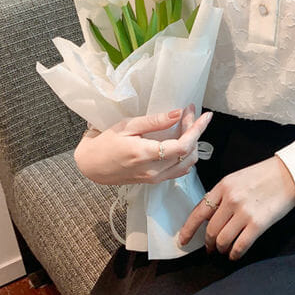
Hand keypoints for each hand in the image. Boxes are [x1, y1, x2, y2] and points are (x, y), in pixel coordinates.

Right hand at [73, 105, 212, 185]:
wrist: (91, 166)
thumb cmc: (104, 143)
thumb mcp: (126, 126)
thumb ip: (154, 122)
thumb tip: (178, 114)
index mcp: (145, 155)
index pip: (183, 146)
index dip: (197, 129)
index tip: (204, 115)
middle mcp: (154, 171)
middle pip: (189, 154)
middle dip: (195, 132)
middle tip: (189, 114)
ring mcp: (155, 178)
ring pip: (187, 163)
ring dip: (193, 144)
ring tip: (187, 125)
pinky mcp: (155, 180)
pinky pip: (179, 170)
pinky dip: (186, 155)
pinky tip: (182, 140)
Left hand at [177, 155, 294, 260]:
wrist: (290, 174)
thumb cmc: (265, 175)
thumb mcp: (237, 178)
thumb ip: (223, 195)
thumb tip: (210, 216)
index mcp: (223, 186)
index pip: (198, 212)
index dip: (188, 229)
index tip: (183, 239)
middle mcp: (231, 199)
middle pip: (210, 230)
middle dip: (208, 243)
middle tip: (210, 248)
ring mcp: (244, 212)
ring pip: (222, 240)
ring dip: (221, 249)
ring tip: (224, 250)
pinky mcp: (258, 223)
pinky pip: (240, 245)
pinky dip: (234, 253)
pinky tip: (234, 254)